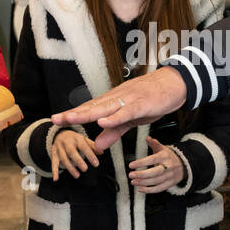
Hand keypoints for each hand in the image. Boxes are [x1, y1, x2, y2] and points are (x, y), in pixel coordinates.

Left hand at [51, 67, 188, 151]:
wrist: (174, 84)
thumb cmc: (152, 99)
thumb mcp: (131, 119)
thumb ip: (114, 131)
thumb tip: (98, 145)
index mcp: (113, 102)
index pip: (89, 109)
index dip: (73, 114)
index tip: (56, 119)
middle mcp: (117, 99)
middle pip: (92, 107)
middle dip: (74, 114)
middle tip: (56, 119)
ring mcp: (129, 100)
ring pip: (105, 108)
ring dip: (87, 114)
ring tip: (72, 119)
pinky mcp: (142, 104)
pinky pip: (126, 112)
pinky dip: (114, 117)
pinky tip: (103, 122)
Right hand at [51, 129, 99, 180]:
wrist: (60, 134)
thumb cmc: (75, 139)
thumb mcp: (84, 140)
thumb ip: (93, 146)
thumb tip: (101, 152)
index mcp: (77, 138)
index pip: (84, 147)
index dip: (90, 155)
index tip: (96, 164)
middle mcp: (67, 143)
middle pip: (71, 152)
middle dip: (78, 161)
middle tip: (85, 169)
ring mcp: (59, 149)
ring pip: (63, 158)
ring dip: (70, 168)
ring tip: (77, 176)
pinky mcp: (54, 154)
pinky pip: (53, 163)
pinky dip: (54, 171)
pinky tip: (56, 179)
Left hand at [129, 136, 184, 193]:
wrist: (184, 165)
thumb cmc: (170, 157)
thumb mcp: (163, 149)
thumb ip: (154, 144)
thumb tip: (148, 138)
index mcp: (165, 157)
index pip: (152, 160)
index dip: (141, 163)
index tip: (131, 165)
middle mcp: (168, 167)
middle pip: (154, 173)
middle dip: (141, 175)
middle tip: (131, 175)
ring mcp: (169, 176)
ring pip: (155, 182)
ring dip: (143, 183)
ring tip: (133, 181)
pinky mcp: (169, 184)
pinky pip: (159, 189)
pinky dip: (149, 190)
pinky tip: (140, 188)